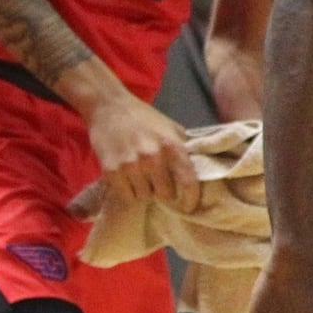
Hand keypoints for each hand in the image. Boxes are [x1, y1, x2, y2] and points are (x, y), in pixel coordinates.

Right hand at [85, 93, 199, 211]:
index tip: (190, 206)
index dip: (191, 199)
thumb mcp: (171, 128)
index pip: (188, 181)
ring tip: (142, 177)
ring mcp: (130, 164)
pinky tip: (128, 178)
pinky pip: (126, 196)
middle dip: (163, 192)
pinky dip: (128, 191)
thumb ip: (185, 149)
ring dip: (145, 192)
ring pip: (144, 197)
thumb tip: (203, 170)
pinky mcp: (111, 170)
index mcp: (172, 145)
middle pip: (165, 194)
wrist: (109, 106)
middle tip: (159, 183)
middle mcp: (152, 156)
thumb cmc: (144, 118)